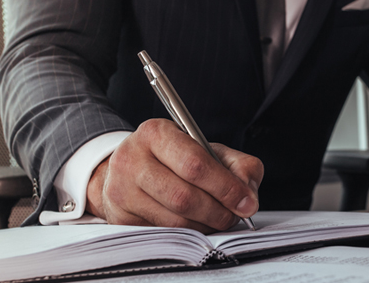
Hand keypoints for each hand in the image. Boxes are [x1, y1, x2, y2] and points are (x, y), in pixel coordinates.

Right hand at [86, 119, 263, 232]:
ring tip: (219, 219)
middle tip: (235, 216)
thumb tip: (248, 196)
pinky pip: (164, 234)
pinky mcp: (120, 218)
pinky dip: (189, 234)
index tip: (247, 202)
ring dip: (205, 226)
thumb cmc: (173, 158)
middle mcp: (132, 160)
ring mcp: (121, 191)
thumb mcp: (205, 149)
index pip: (195, 164)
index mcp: (155, 133)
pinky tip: (198, 224)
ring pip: (174, 221)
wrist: (129, 168)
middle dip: (218, 211)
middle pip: (184, 197)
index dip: (226, 187)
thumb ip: (236, 164)